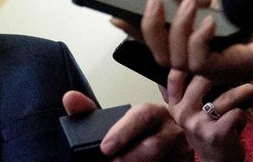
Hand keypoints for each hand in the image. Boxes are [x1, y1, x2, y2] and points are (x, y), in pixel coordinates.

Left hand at [62, 91, 190, 161]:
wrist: (173, 140)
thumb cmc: (139, 131)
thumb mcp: (115, 121)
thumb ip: (91, 111)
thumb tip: (69, 98)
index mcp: (153, 113)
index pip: (141, 116)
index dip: (122, 132)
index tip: (105, 148)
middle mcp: (171, 129)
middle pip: (153, 144)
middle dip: (130, 157)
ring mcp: (182, 149)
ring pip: (164, 159)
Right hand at [134, 0, 252, 84]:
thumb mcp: (231, 5)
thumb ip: (203, 0)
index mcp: (200, 48)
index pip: (160, 42)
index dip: (135, 31)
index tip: (115, 14)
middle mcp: (204, 62)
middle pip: (157, 54)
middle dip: (148, 28)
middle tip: (153, 1)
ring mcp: (216, 70)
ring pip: (174, 58)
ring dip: (176, 28)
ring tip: (191, 3)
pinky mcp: (230, 71)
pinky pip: (199, 61)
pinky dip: (198, 40)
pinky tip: (208, 22)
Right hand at [165, 70, 252, 161]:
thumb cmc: (208, 134)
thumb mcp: (190, 114)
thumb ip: (187, 93)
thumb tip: (188, 63)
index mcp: (175, 106)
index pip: (175, 76)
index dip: (190, 63)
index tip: (208, 57)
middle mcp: (182, 114)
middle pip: (206, 79)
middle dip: (228, 75)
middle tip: (241, 74)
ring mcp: (198, 124)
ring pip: (228, 96)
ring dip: (246, 92)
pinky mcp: (216, 133)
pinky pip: (238, 112)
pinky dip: (244, 116)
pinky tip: (241, 123)